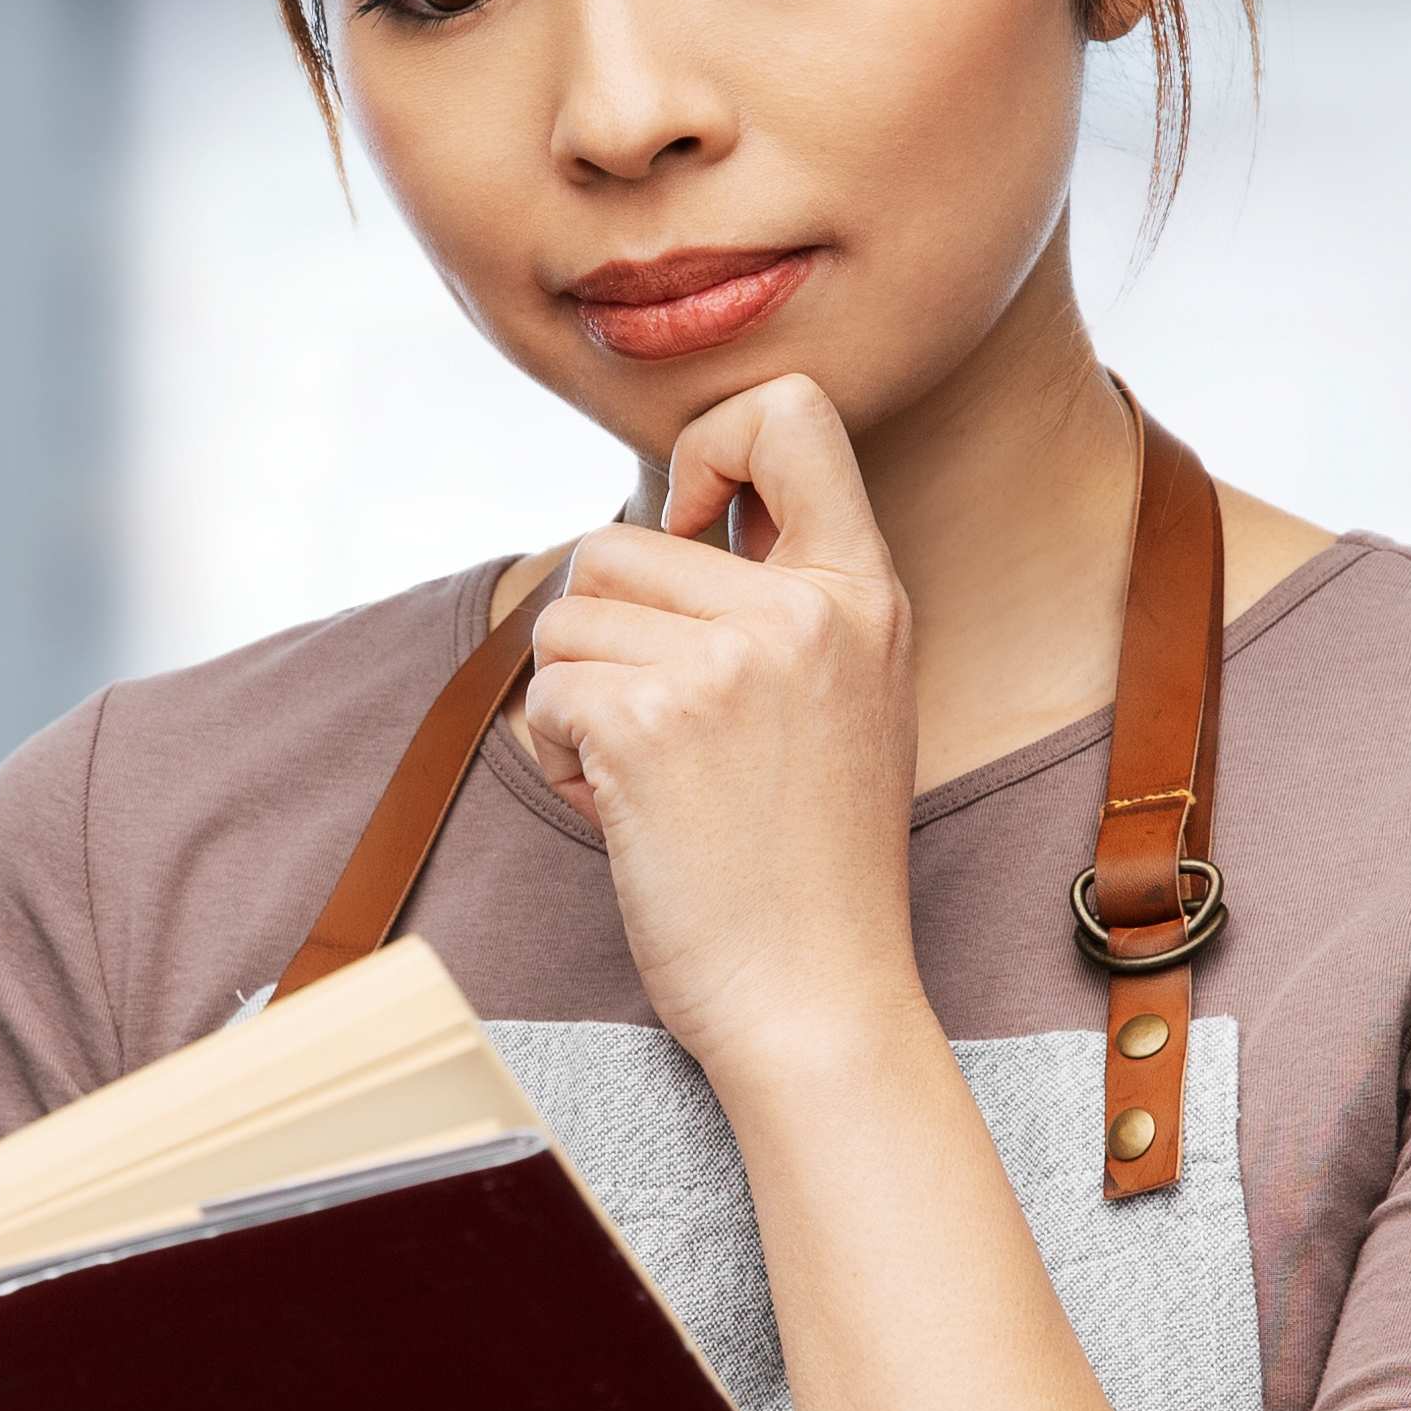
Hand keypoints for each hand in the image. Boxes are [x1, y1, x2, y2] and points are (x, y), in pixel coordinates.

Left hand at [512, 374, 928, 1081]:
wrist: (816, 1000)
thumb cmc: (812, 864)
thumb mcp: (848, 694)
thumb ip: (786, 595)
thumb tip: (673, 507)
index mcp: (864, 590)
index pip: (789, 410)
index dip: (704, 446)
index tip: (686, 527)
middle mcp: (805, 610)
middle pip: (618, 538)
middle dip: (605, 635)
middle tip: (662, 731)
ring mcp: (730, 662)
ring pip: (569, 615)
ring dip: (577, 698)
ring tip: (649, 778)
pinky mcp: (650, 722)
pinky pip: (546, 693)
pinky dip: (558, 757)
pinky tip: (620, 811)